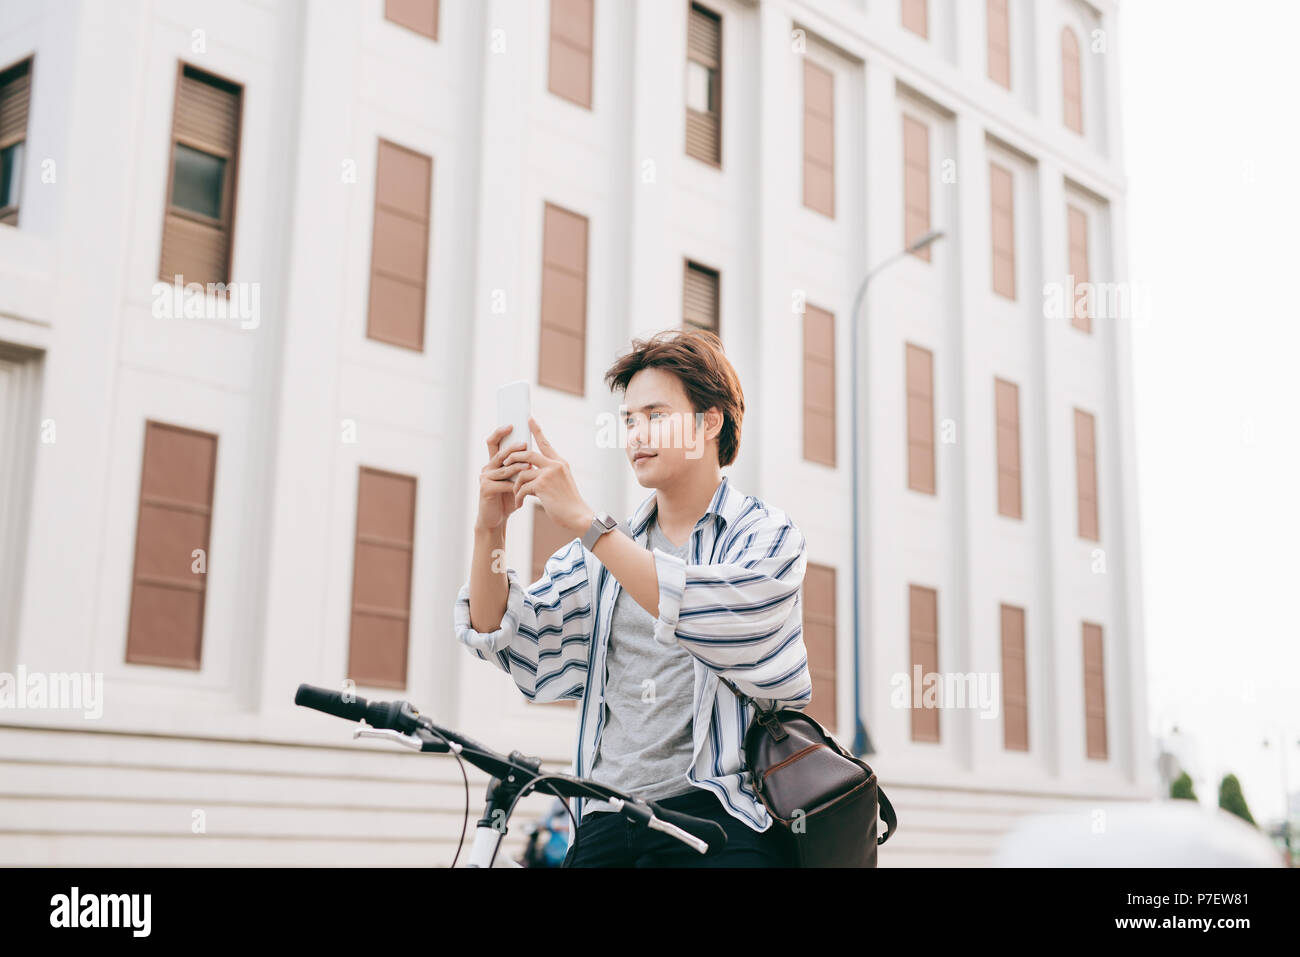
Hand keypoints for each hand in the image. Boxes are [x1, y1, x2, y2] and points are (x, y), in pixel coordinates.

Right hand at [475, 424, 532, 533]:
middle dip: (513, 448)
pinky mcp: (486, 489)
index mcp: (494, 463)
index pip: (494, 442)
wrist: (496, 520)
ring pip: (504, 469)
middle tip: (525, 444)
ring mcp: (485, 478)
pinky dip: (515, 486)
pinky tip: (523, 487)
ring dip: (518, 467)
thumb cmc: (507, 499)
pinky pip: (503, 484)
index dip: (500, 432)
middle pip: (499, 452)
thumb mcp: (515, 482)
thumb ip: (521, 469)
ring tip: (530, 466)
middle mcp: (487, 468)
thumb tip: (536, 457)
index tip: (512, 425)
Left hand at [502, 417, 592, 537]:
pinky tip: (519, 503)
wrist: (578, 516)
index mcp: (560, 462)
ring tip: (515, 494)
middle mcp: (555, 464)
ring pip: (522, 472)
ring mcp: (548, 474)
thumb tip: (529, 472)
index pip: (545, 443)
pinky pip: (522, 487)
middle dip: (513, 457)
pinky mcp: (542, 485)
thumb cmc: (568, 503)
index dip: (536, 430)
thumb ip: (547, 474)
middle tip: (505, 461)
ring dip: (515, 484)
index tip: (529, 418)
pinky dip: (518, 496)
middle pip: (527, 453)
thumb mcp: (560, 483)